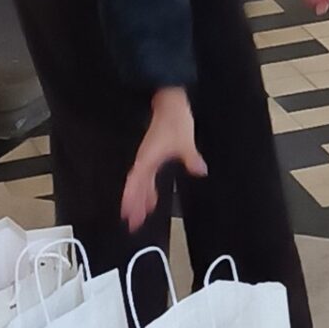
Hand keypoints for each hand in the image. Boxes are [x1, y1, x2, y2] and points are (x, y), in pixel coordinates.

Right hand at [121, 88, 207, 230]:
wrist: (170, 104)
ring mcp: (148, 158)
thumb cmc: (175, 121)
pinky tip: (151, 196)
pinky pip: (146, 176)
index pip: (136, 183)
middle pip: (136, 186)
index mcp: (148, 159)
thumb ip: (192, 159)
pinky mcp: (153, 155)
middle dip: (134, 205)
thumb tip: (201, 171)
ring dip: (140, 198)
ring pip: (140, 182)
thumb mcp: (185, 142)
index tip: (127, 214)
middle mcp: (145, 160)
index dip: (131, 199)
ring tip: (140, 215)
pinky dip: (147, 188)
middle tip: (133, 223)